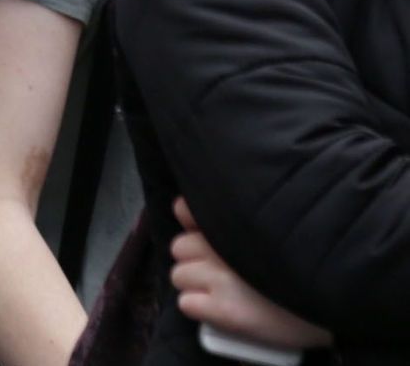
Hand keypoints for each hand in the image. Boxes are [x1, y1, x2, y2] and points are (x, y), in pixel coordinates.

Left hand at [172, 200, 328, 350]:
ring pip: (180, 275)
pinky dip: (201, 309)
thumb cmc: (312, 264)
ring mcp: (221, 278)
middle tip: (226, 271)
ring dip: (197, 284)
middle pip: (180, 246)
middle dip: (197, 259)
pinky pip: (187, 304)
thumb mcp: (278, 225)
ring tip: (228, 292)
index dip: (194, 225)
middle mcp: (223, 247)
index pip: (184, 210)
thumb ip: (240, 214)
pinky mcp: (225, 311)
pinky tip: (224, 310)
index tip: (208, 235)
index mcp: (237, 222)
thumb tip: (191, 209)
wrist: (340, 303)